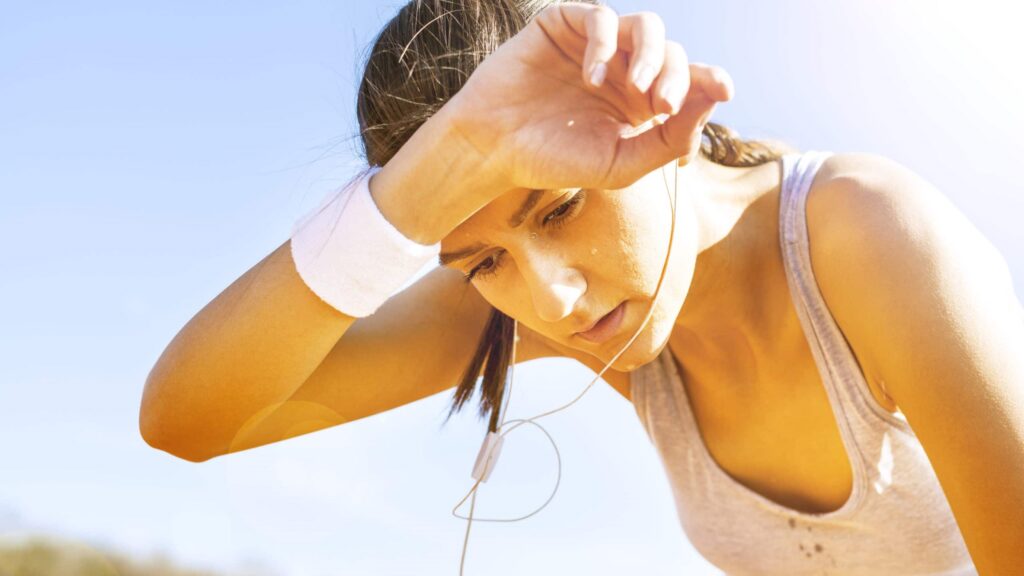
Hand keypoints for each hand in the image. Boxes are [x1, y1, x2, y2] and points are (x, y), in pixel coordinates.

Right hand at [447, 2, 733, 195]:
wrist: (493, 148)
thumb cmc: (554, 160)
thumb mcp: (621, 163)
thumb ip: (668, 139)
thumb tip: (715, 98)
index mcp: (641, 104)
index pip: (688, 83)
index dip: (710, 80)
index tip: (726, 89)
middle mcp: (623, 70)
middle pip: (673, 54)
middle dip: (677, 77)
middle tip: (662, 105)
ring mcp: (596, 46)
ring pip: (647, 27)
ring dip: (651, 54)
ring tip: (637, 89)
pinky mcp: (565, 25)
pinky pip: (601, 17)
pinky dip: (604, 43)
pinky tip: (591, 77)